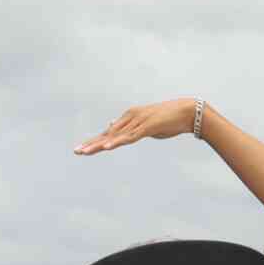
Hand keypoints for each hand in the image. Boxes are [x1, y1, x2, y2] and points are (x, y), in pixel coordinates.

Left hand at [73, 98, 199, 155]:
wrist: (187, 112)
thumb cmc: (168, 120)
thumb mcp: (147, 125)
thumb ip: (133, 128)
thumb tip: (118, 126)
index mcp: (129, 118)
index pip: (109, 133)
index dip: (95, 142)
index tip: (81, 150)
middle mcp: (130, 118)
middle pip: (108, 134)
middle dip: (91, 144)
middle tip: (76, 152)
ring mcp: (138, 122)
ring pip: (115, 136)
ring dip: (99, 145)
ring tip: (85, 152)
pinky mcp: (147, 127)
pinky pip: (130, 137)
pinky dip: (117, 142)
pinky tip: (106, 148)